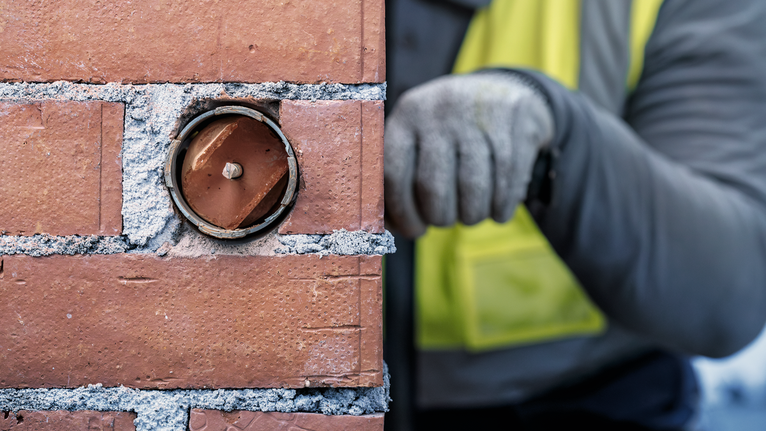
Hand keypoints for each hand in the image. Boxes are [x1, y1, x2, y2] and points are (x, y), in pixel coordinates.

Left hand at [384, 72, 554, 237]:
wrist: (503, 89)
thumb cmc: (449, 130)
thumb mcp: (419, 136)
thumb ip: (400, 176)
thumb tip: (389, 226)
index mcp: (408, 115)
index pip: (394, 174)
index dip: (403, 212)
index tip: (414, 231)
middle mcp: (439, 110)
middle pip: (433, 187)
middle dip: (440, 217)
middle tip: (445, 221)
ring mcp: (477, 114)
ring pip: (473, 189)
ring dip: (472, 216)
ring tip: (471, 216)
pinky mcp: (512, 121)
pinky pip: (505, 182)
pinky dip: (500, 208)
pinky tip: (497, 212)